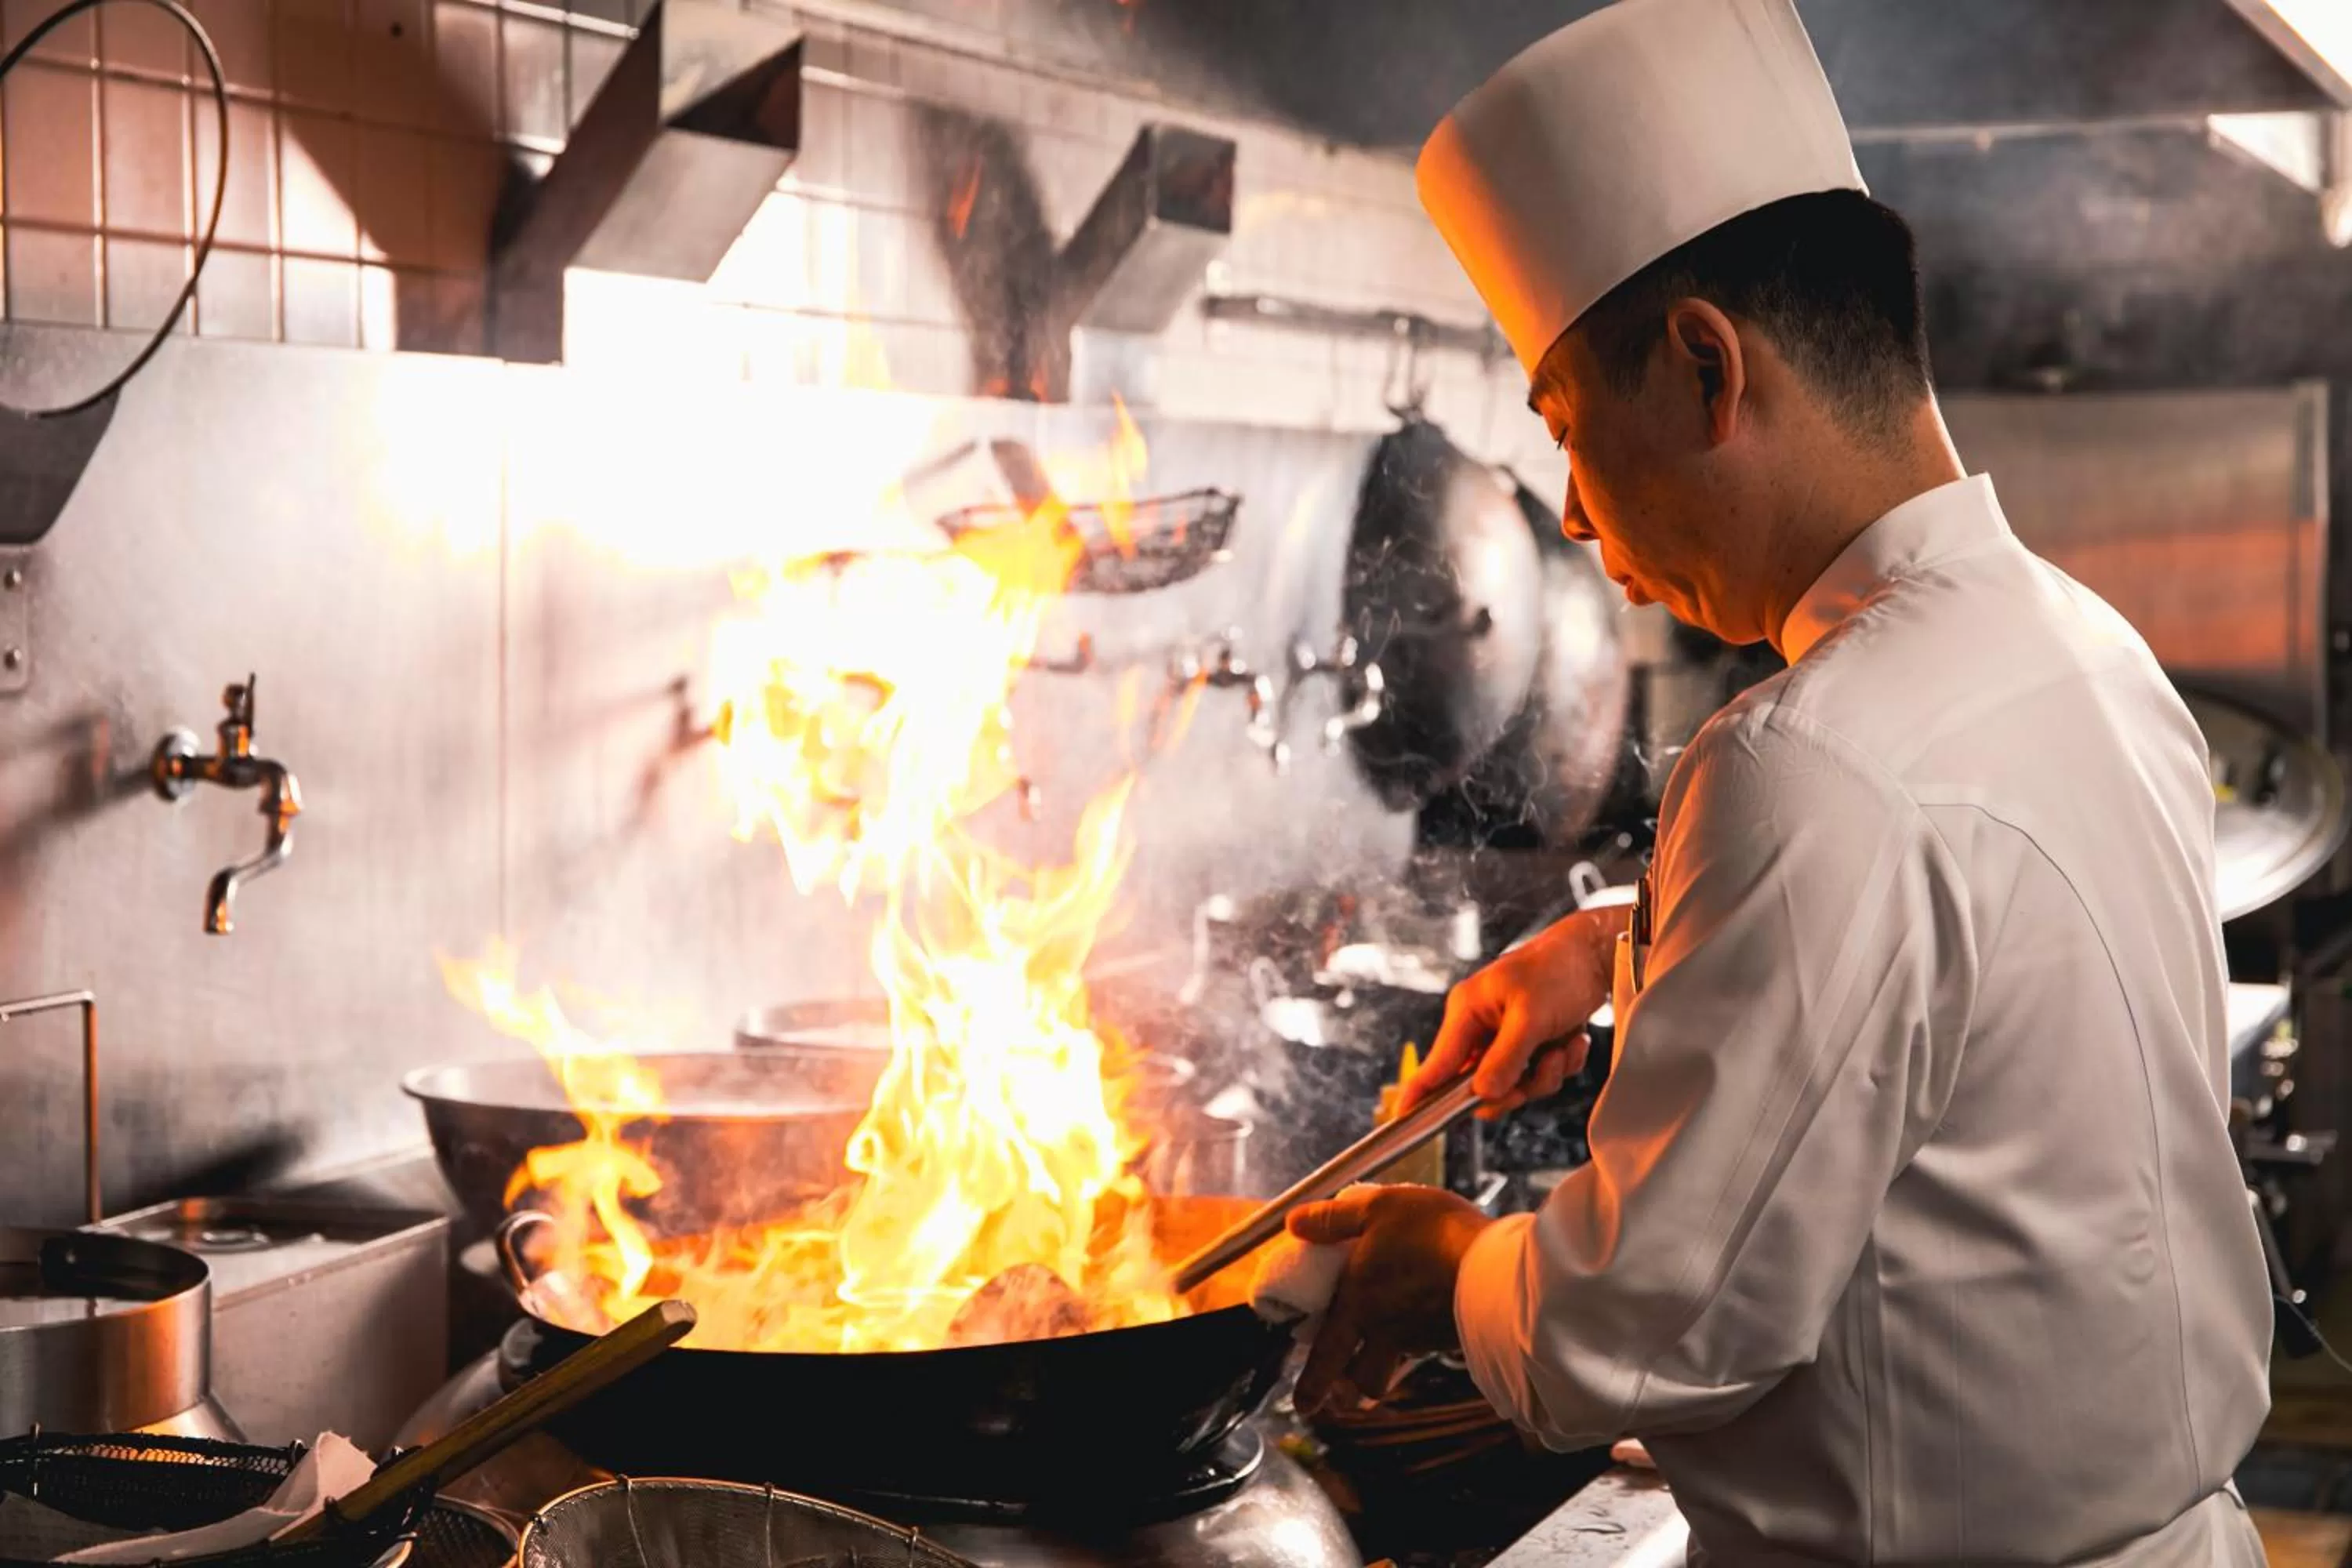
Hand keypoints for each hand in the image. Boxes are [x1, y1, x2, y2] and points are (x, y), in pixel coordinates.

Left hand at [1287, 1185, 1490, 1414]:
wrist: (1495, 1264)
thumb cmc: (1433, 1234)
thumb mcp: (1376, 1208)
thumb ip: (1334, 1219)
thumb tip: (1294, 1223)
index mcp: (1357, 1304)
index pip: (1325, 1356)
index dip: (1311, 1386)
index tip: (1303, 1405)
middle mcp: (1386, 1330)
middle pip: (1360, 1381)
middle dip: (1345, 1394)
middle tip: (1337, 1400)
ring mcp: (1421, 1337)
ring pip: (1395, 1370)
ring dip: (1382, 1371)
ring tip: (1379, 1359)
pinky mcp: (1453, 1334)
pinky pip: (1428, 1349)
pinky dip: (1420, 1344)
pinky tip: (1425, 1318)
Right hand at [1401, 905, 1626, 1117]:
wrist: (1598, 954)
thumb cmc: (1559, 970)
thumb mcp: (1531, 1017)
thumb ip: (1505, 1058)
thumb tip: (1482, 1094)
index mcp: (1467, 1011)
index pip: (1437, 1061)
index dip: (1420, 1090)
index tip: (1405, 1115)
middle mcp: (1482, 1026)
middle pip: (1481, 1084)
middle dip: (1518, 1084)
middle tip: (1540, 1070)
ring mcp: (1506, 1037)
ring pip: (1515, 1084)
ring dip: (1546, 1072)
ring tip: (1564, 1046)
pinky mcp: (1531, 1043)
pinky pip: (1539, 1075)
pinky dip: (1561, 1063)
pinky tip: (1573, 1040)